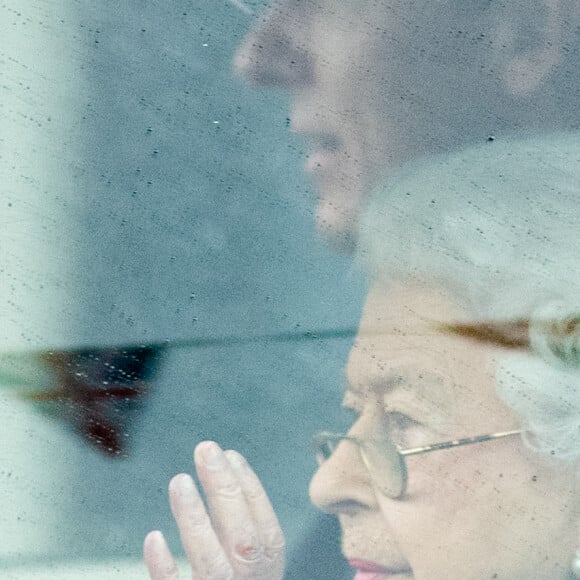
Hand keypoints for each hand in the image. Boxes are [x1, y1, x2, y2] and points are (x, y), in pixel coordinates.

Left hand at [143, 441, 284, 578]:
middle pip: (243, 540)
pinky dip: (164, 565)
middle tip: (206, 450)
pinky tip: (154, 537)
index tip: (232, 455)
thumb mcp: (250, 569)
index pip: (267, 529)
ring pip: (210, 561)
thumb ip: (239, 535)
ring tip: (180, 481)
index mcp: (267, 572)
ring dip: (196, 519)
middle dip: (226, 490)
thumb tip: (222, 478)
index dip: (251, 488)